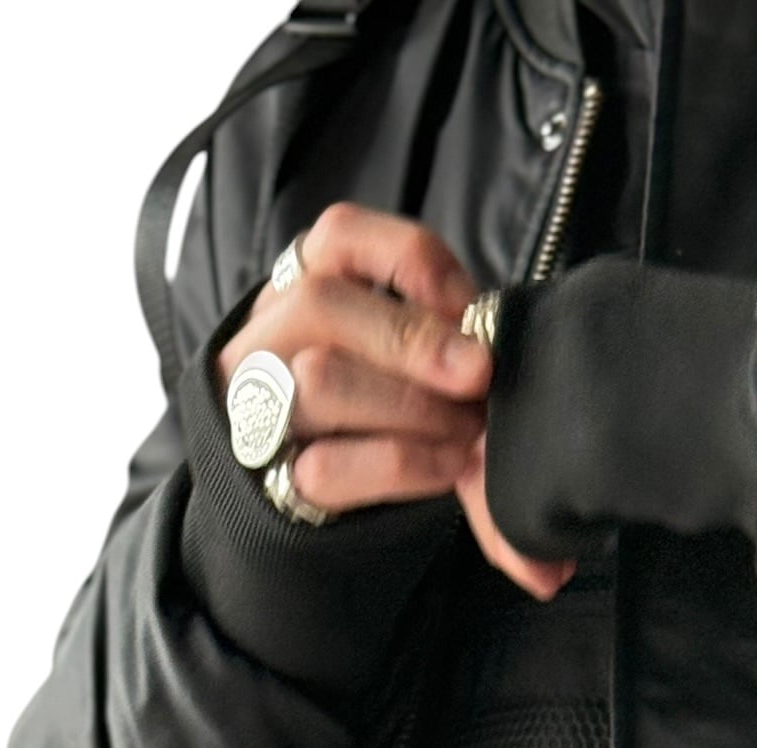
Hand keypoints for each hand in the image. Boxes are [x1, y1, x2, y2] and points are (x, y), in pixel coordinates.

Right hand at [216, 202, 574, 599]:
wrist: (335, 503)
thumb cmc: (394, 413)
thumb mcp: (424, 366)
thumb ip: (460, 354)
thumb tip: (498, 359)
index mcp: (307, 283)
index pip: (339, 234)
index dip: (409, 262)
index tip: (467, 306)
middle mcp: (270, 335)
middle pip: (320, 304)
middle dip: (413, 340)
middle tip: (478, 379)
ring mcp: (257, 407)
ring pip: (317, 380)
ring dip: (410, 406)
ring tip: (466, 431)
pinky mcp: (271, 479)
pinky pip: (327, 466)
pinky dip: (403, 464)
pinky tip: (447, 468)